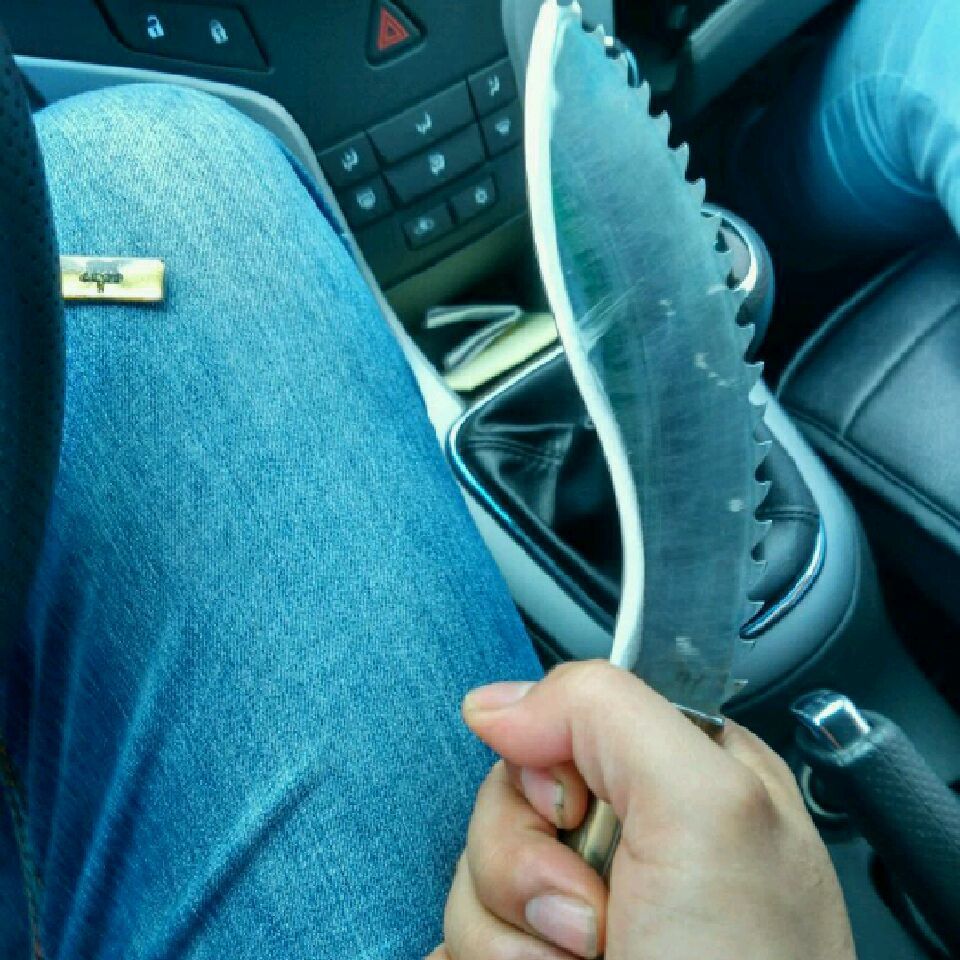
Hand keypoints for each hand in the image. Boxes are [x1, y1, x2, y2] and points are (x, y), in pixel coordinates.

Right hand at [431, 661, 855, 959]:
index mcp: (678, 775)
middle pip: (507, 797)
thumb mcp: (705, 809)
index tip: (572, 811)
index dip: (550, 764)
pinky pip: (455, 938)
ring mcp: (576, 910)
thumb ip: (606, 712)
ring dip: (506, 937)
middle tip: (591, 921)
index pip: (564, 717)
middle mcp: (628, 838)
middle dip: (525, 865)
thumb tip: (498, 704)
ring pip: (473, 873)